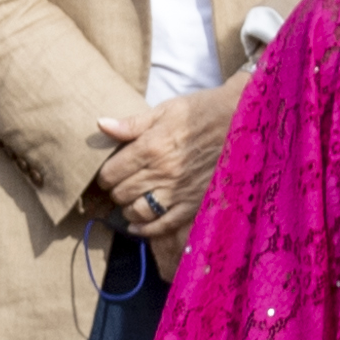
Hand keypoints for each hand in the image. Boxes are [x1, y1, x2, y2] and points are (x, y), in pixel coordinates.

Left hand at [84, 81, 238, 247]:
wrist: (238, 121)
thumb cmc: (200, 112)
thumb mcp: (164, 110)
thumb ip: (132, 123)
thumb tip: (101, 125)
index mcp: (150, 147)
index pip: (111, 173)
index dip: (104, 175)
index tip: (107, 173)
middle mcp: (162, 172)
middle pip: (121, 193)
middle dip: (115, 190)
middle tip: (119, 185)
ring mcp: (178, 191)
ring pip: (138, 211)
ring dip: (128, 209)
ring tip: (129, 201)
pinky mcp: (193, 202)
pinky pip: (164, 224)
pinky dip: (146, 229)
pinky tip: (137, 226)